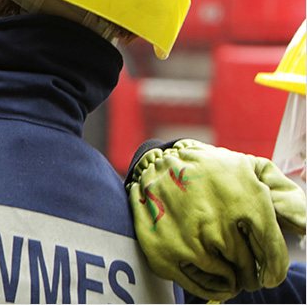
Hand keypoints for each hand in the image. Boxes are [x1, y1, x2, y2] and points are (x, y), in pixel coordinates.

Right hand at [127, 139, 306, 300]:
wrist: (157, 163)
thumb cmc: (213, 169)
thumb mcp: (252, 170)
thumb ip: (285, 197)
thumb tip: (305, 227)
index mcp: (246, 203)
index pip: (271, 251)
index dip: (274, 267)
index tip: (270, 274)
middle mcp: (218, 224)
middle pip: (248, 265)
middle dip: (251, 271)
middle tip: (248, 271)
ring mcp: (191, 241)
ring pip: (225, 276)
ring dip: (231, 278)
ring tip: (229, 270)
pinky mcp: (166, 253)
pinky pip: (198, 284)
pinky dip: (210, 286)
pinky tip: (213, 277)